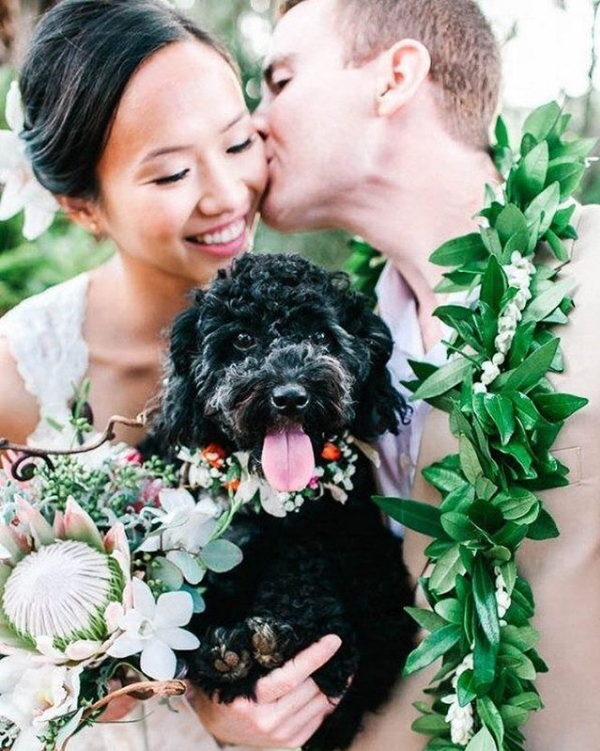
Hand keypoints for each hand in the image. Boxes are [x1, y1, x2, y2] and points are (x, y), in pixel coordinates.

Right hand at [192, 634, 342, 747]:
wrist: (218, 723)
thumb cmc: (227, 685)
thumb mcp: (235, 668)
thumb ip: (259, 656)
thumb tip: (294, 632)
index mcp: (251, 699)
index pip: (291, 676)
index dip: (315, 656)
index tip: (334, 640)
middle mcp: (268, 721)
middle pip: (310, 690)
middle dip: (330, 668)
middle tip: (343, 648)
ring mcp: (281, 735)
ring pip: (319, 705)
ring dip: (334, 684)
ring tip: (343, 665)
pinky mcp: (291, 742)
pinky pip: (319, 719)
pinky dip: (329, 701)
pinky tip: (332, 686)